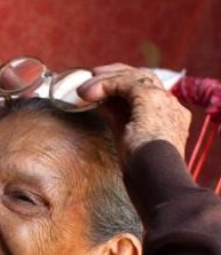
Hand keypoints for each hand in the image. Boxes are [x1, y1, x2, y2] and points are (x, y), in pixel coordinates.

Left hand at [77, 63, 191, 163]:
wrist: (155, 180)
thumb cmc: (141, 171)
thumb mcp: (125, 139)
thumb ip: (116, 119)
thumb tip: (98, 104)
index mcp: (168, 117)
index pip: (146, 92)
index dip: (122, 86)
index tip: (101, 88)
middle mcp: (170, 106)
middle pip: (142, 78)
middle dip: (115, 74)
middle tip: (92, 76)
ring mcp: (164, 101)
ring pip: (135, 77)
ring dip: (106, 79)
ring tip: (84, 88)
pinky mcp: (152, 100)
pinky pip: (126, 82)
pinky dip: (106, 84)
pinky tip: (89, 93)